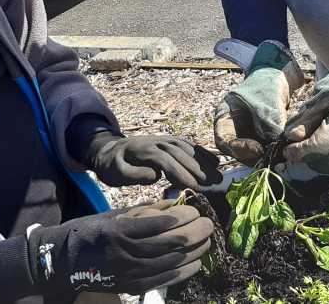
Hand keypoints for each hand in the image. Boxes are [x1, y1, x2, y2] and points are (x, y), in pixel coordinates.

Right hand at [27, 200, 212, 296]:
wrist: (64, 262)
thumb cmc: (89, 232)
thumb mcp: (113, 215)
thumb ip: (143, 210)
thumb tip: (173, 203)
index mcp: (119, 231)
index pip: (158, 224)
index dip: (181, 217)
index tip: (195, 209)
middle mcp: (125, 253)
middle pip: (169, 244)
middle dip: (194, 233)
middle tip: (209, 224)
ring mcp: (128, 273)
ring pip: (170, 263)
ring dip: (193, 252)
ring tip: (207, 241)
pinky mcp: (131, 286)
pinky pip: (163, 281)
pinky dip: (183, 272)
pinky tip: (196, 263)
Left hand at [87, 133, 222, 188]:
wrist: (110, 150)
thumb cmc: (113, 166)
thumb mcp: (116, 173)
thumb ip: (133, 174)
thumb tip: (155, 175)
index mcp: (143, 150)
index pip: (166, 161)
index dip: (181, 174)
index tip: (195, 187)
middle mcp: (158, 141)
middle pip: (181, 154)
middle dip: (199, 169)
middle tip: (215, 184)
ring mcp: (165, 139)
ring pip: (188, 149)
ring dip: (204, 162)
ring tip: (218, 177)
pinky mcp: (170, 141)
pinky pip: (189, 145)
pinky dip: (203, 153)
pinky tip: (215, 163)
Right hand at [213, 40, 306, 164]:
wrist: (277, 78)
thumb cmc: (265, 85)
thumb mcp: (265, 104)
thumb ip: (268, 126)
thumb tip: (275, 148)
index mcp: (224, 117)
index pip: (224, 140)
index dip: (240, 149)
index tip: (258, 150)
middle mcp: (232, 129)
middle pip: (237, 151)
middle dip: (255, 156)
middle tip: (273, 157)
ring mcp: (245, 135)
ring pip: (251, 154)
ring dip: (265, 157)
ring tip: (281, 155)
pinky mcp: (259, 139)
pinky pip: (263, 150)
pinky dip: (272, 153)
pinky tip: (284, 151)